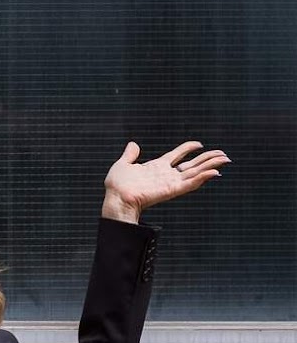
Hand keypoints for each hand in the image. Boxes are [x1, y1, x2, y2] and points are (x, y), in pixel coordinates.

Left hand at [102, 140, 228, 223]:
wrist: (117, 198)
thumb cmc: (117, 185)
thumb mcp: (123, 165)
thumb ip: (130, 155)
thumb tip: (133, 144)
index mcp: (157, 167)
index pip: (178, 155)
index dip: (188, 148)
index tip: (199, 144)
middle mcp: (167, 174)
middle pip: (192, 164)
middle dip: (208, 159)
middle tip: (223, 154)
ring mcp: (171, 182)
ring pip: (196, 173)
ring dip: (211, 166)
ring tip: (226, 159)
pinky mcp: (172, 190)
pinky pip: (191, 183)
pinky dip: (203, 178)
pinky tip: (215, 172)